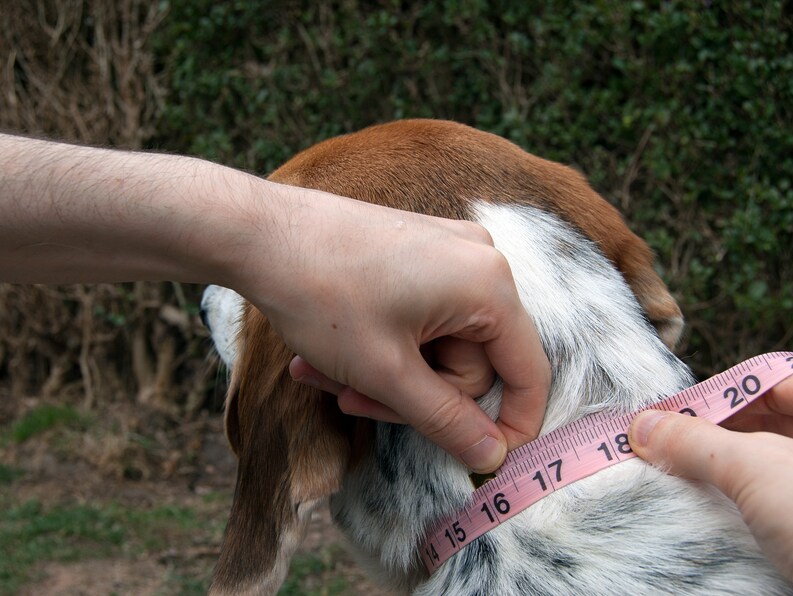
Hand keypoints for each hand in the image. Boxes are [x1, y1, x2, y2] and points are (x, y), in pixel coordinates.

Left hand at [231, 183, 550, 473]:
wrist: (259, 233)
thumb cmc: (322, 295)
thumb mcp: (388, 373)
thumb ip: (446, 420)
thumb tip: (493, 454)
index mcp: (488, 286)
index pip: (528, 372)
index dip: (512, 423)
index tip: (485, 459)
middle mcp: (477, 262)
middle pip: (470, 362)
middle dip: (412, 394)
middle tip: (354, 400)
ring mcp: (446, 252)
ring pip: (436, 345)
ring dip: (386, 374)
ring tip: (326, 378)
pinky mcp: (416, 253)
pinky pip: (419, 318)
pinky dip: (381, 346)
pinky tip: (328, 358)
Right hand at [628, 375, 792, 580]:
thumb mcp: (758, 471)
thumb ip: (697, 442)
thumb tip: (646, 426)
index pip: (770, 382)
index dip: (721, 391)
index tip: (674, 411)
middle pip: (766, 422)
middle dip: (713, 430)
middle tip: (666, 443)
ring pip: (764, 464)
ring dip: (720, 468)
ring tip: (678, 476)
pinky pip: (767, 502)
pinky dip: (737, 502)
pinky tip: (707, 510)